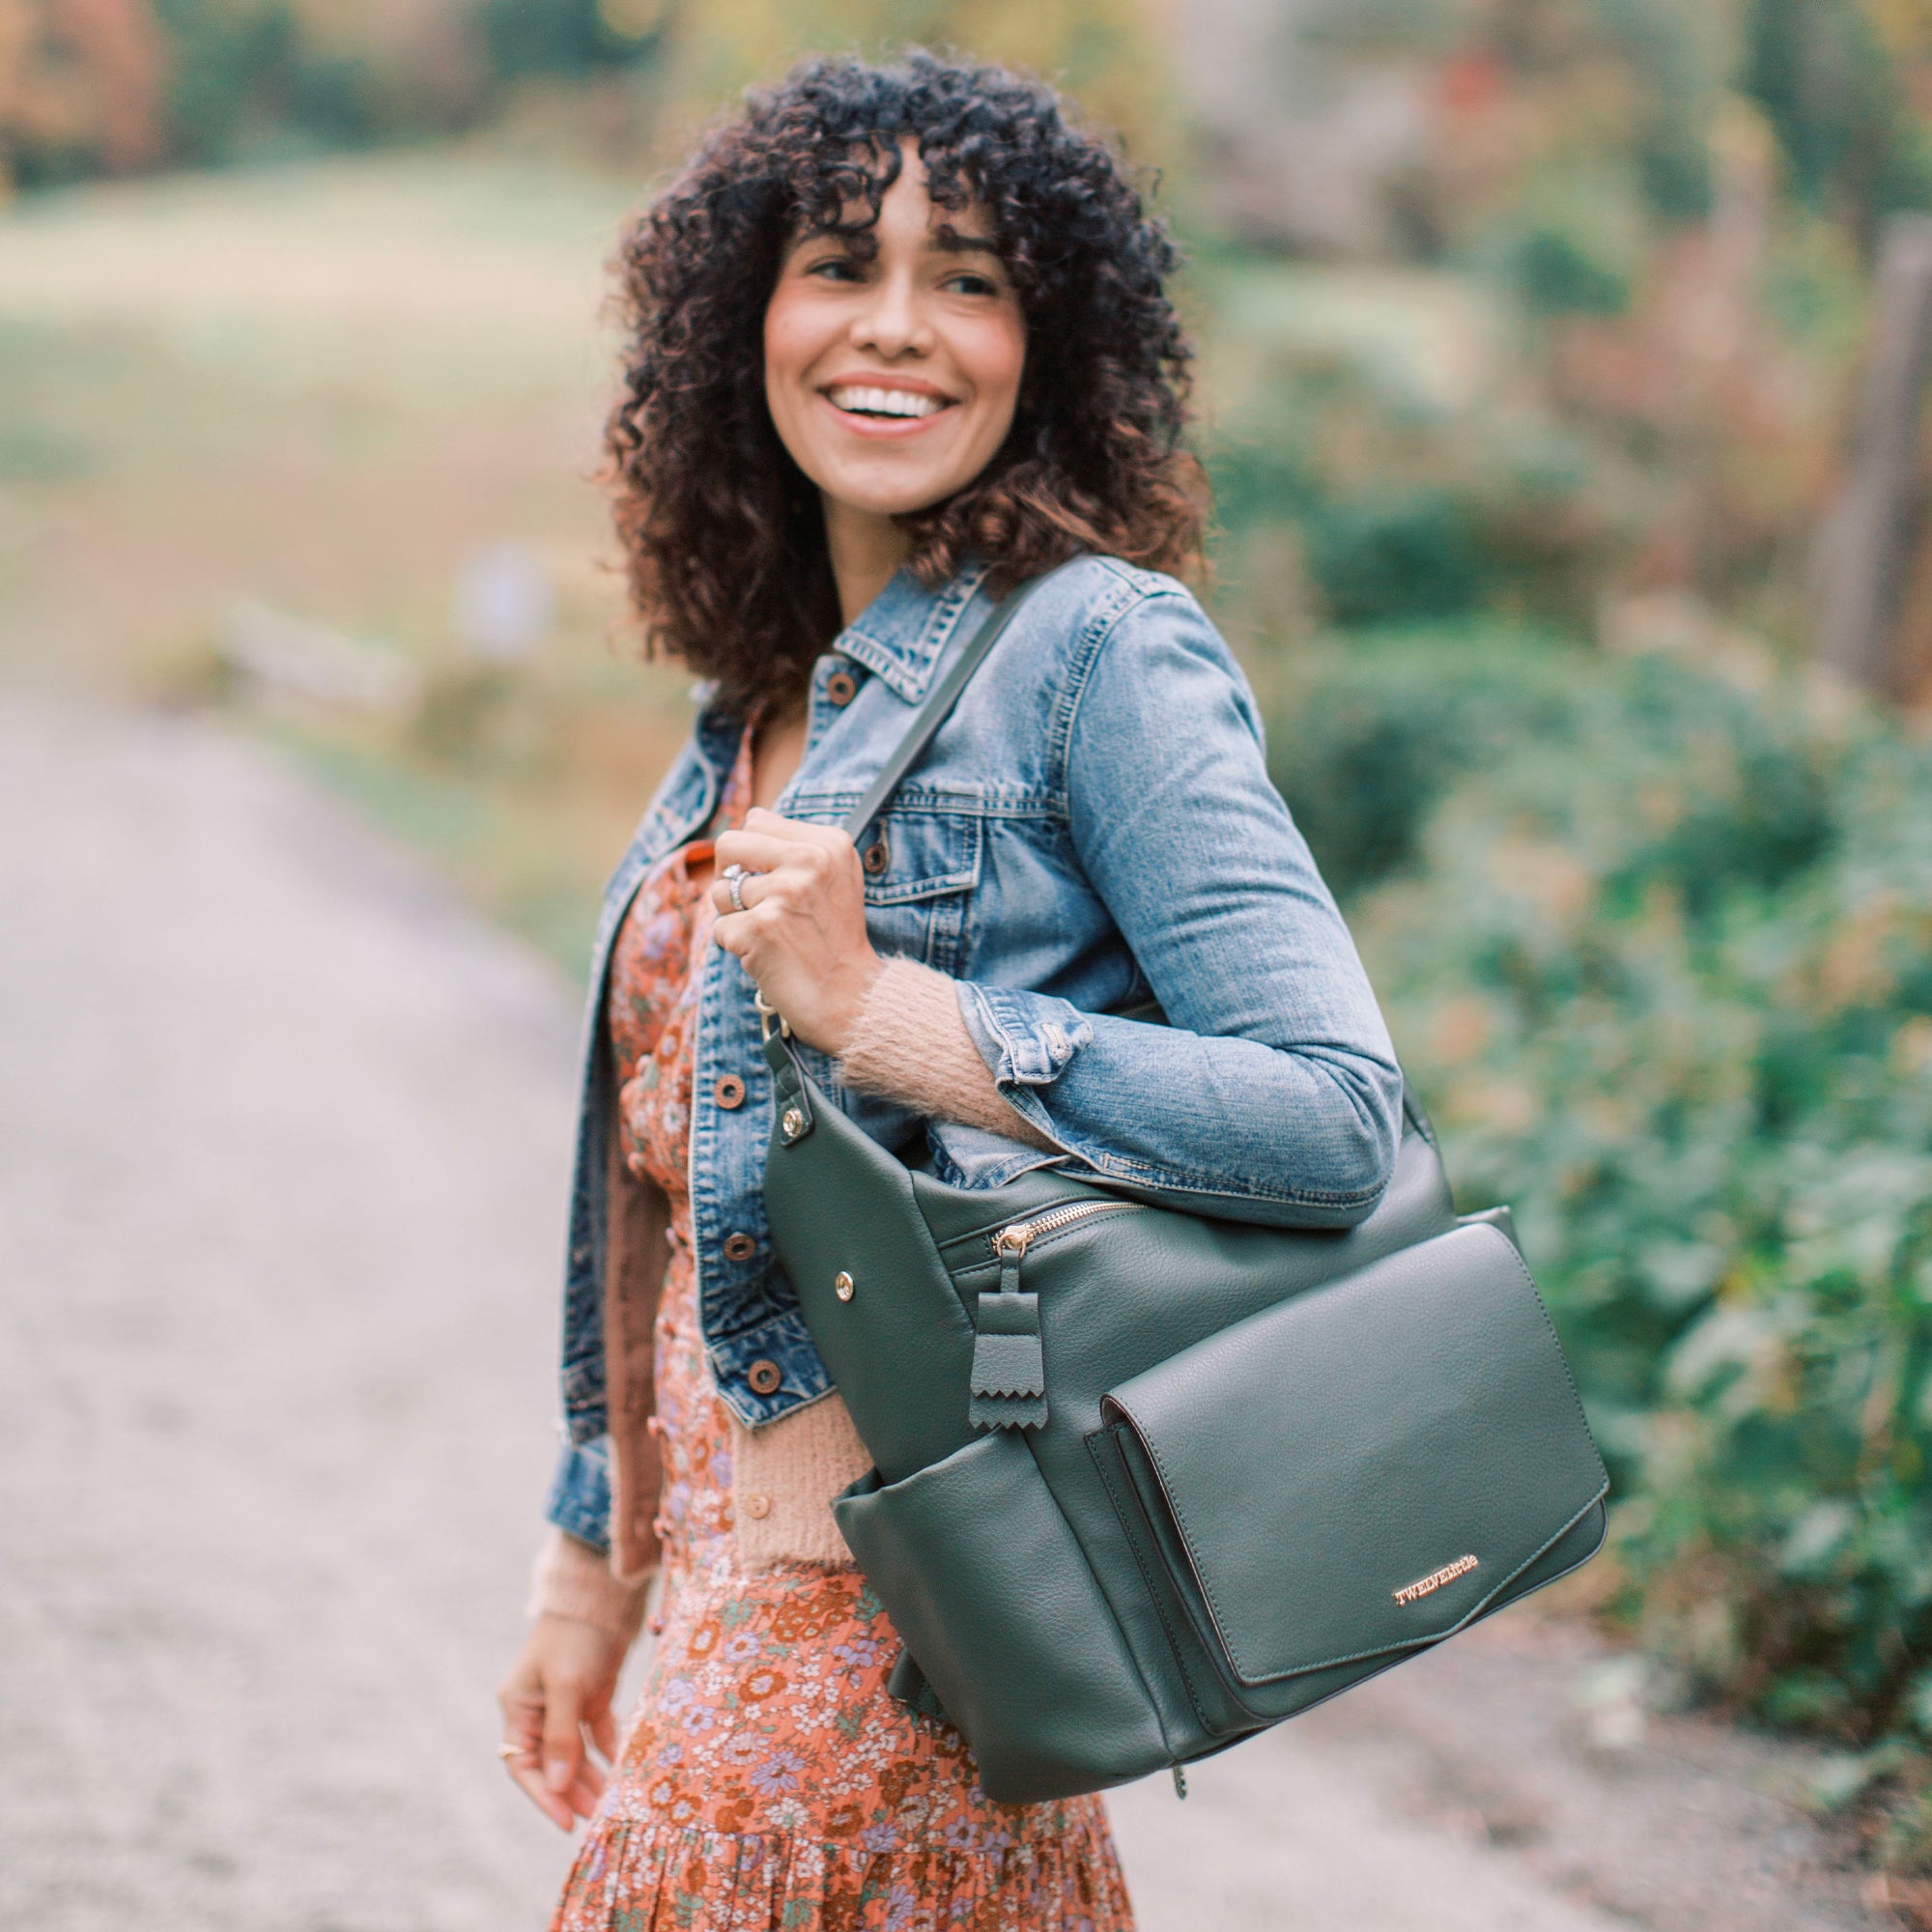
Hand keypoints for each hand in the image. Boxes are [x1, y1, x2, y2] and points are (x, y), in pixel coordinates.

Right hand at [496, 1614, 626, 1831]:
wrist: (602, 1595)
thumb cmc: (574, 1636)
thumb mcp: (566, 1686)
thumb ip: (562, 1736)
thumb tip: (557, 1785)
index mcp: (519, 1707)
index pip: (522, 1763)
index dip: (542, 1794)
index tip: (565, 1821)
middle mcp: (539, 1710)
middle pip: (551, 1763)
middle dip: (571, 1791)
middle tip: (597, 1815)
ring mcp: (566, 1705)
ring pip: (576, 1754)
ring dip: (591, 1777)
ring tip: (612, 1801)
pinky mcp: (592, 1698)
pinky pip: (597, 1736)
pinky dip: (608, 1753)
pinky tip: (622, 1770)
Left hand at [710, 808, 881, 1053]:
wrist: (852, 997)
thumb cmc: (835, 939)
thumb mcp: (835, 877)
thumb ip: (797, 845)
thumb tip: (749, 819)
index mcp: (828, 843)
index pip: (756, 821)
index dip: (753, 853)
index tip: (775, 880)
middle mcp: (809, 861)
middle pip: (728, 844)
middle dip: (730, 876)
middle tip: (756, 904)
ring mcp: (784, 894)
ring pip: (718, 891)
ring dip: (736, 917)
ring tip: (772, 934)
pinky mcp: (760, 928)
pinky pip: (720, 929)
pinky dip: (737, 948)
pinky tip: (769, 956)